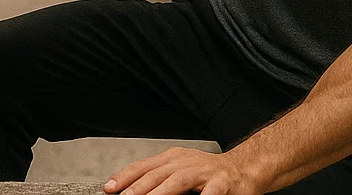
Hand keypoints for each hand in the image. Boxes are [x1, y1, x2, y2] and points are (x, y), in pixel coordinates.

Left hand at [103, 148, 259, 194]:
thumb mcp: (180, 171)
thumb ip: (159, 180)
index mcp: (172, 159)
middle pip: (156, 174)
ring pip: (178, 181)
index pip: (143, 166)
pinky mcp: (222, 183)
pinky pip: (211, 192)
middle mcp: (185, 162)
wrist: (242, 169)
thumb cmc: (208, 174)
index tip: (109, 187)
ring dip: (161, 192)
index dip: (125, 176)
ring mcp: (203, 172)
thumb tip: (134, 190)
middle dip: (138, 188)